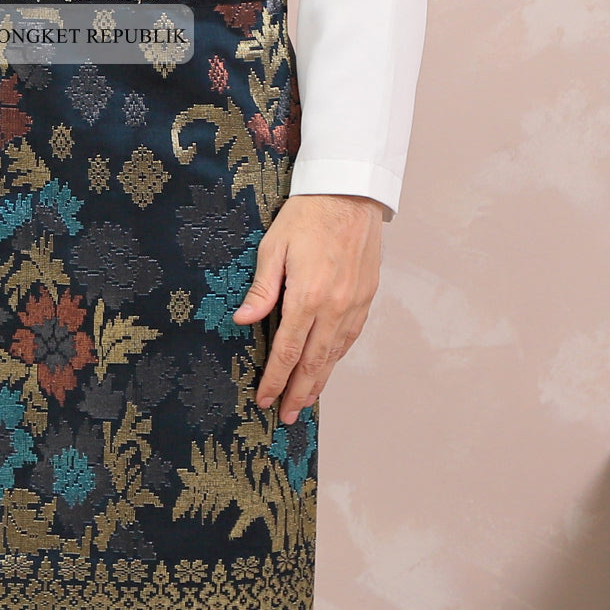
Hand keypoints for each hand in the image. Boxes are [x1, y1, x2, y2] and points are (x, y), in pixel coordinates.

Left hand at [231, 194, 383, 424]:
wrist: (350, 193)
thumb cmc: (307, 216)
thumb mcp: (273, 248)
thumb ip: (261, 290)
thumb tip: (243, 321)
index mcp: (307, 297)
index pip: (288, 351)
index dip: (275, 379)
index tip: (263, 399)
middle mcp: (335, 307)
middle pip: (315, 363)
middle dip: (298, 393)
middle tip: (285, 416)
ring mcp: (354, 304)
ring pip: (335, 354)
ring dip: (319, 381)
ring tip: (304, 402)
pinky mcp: (366, 296)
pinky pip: (350, 337)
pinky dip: (337, 357)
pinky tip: (327, 367)